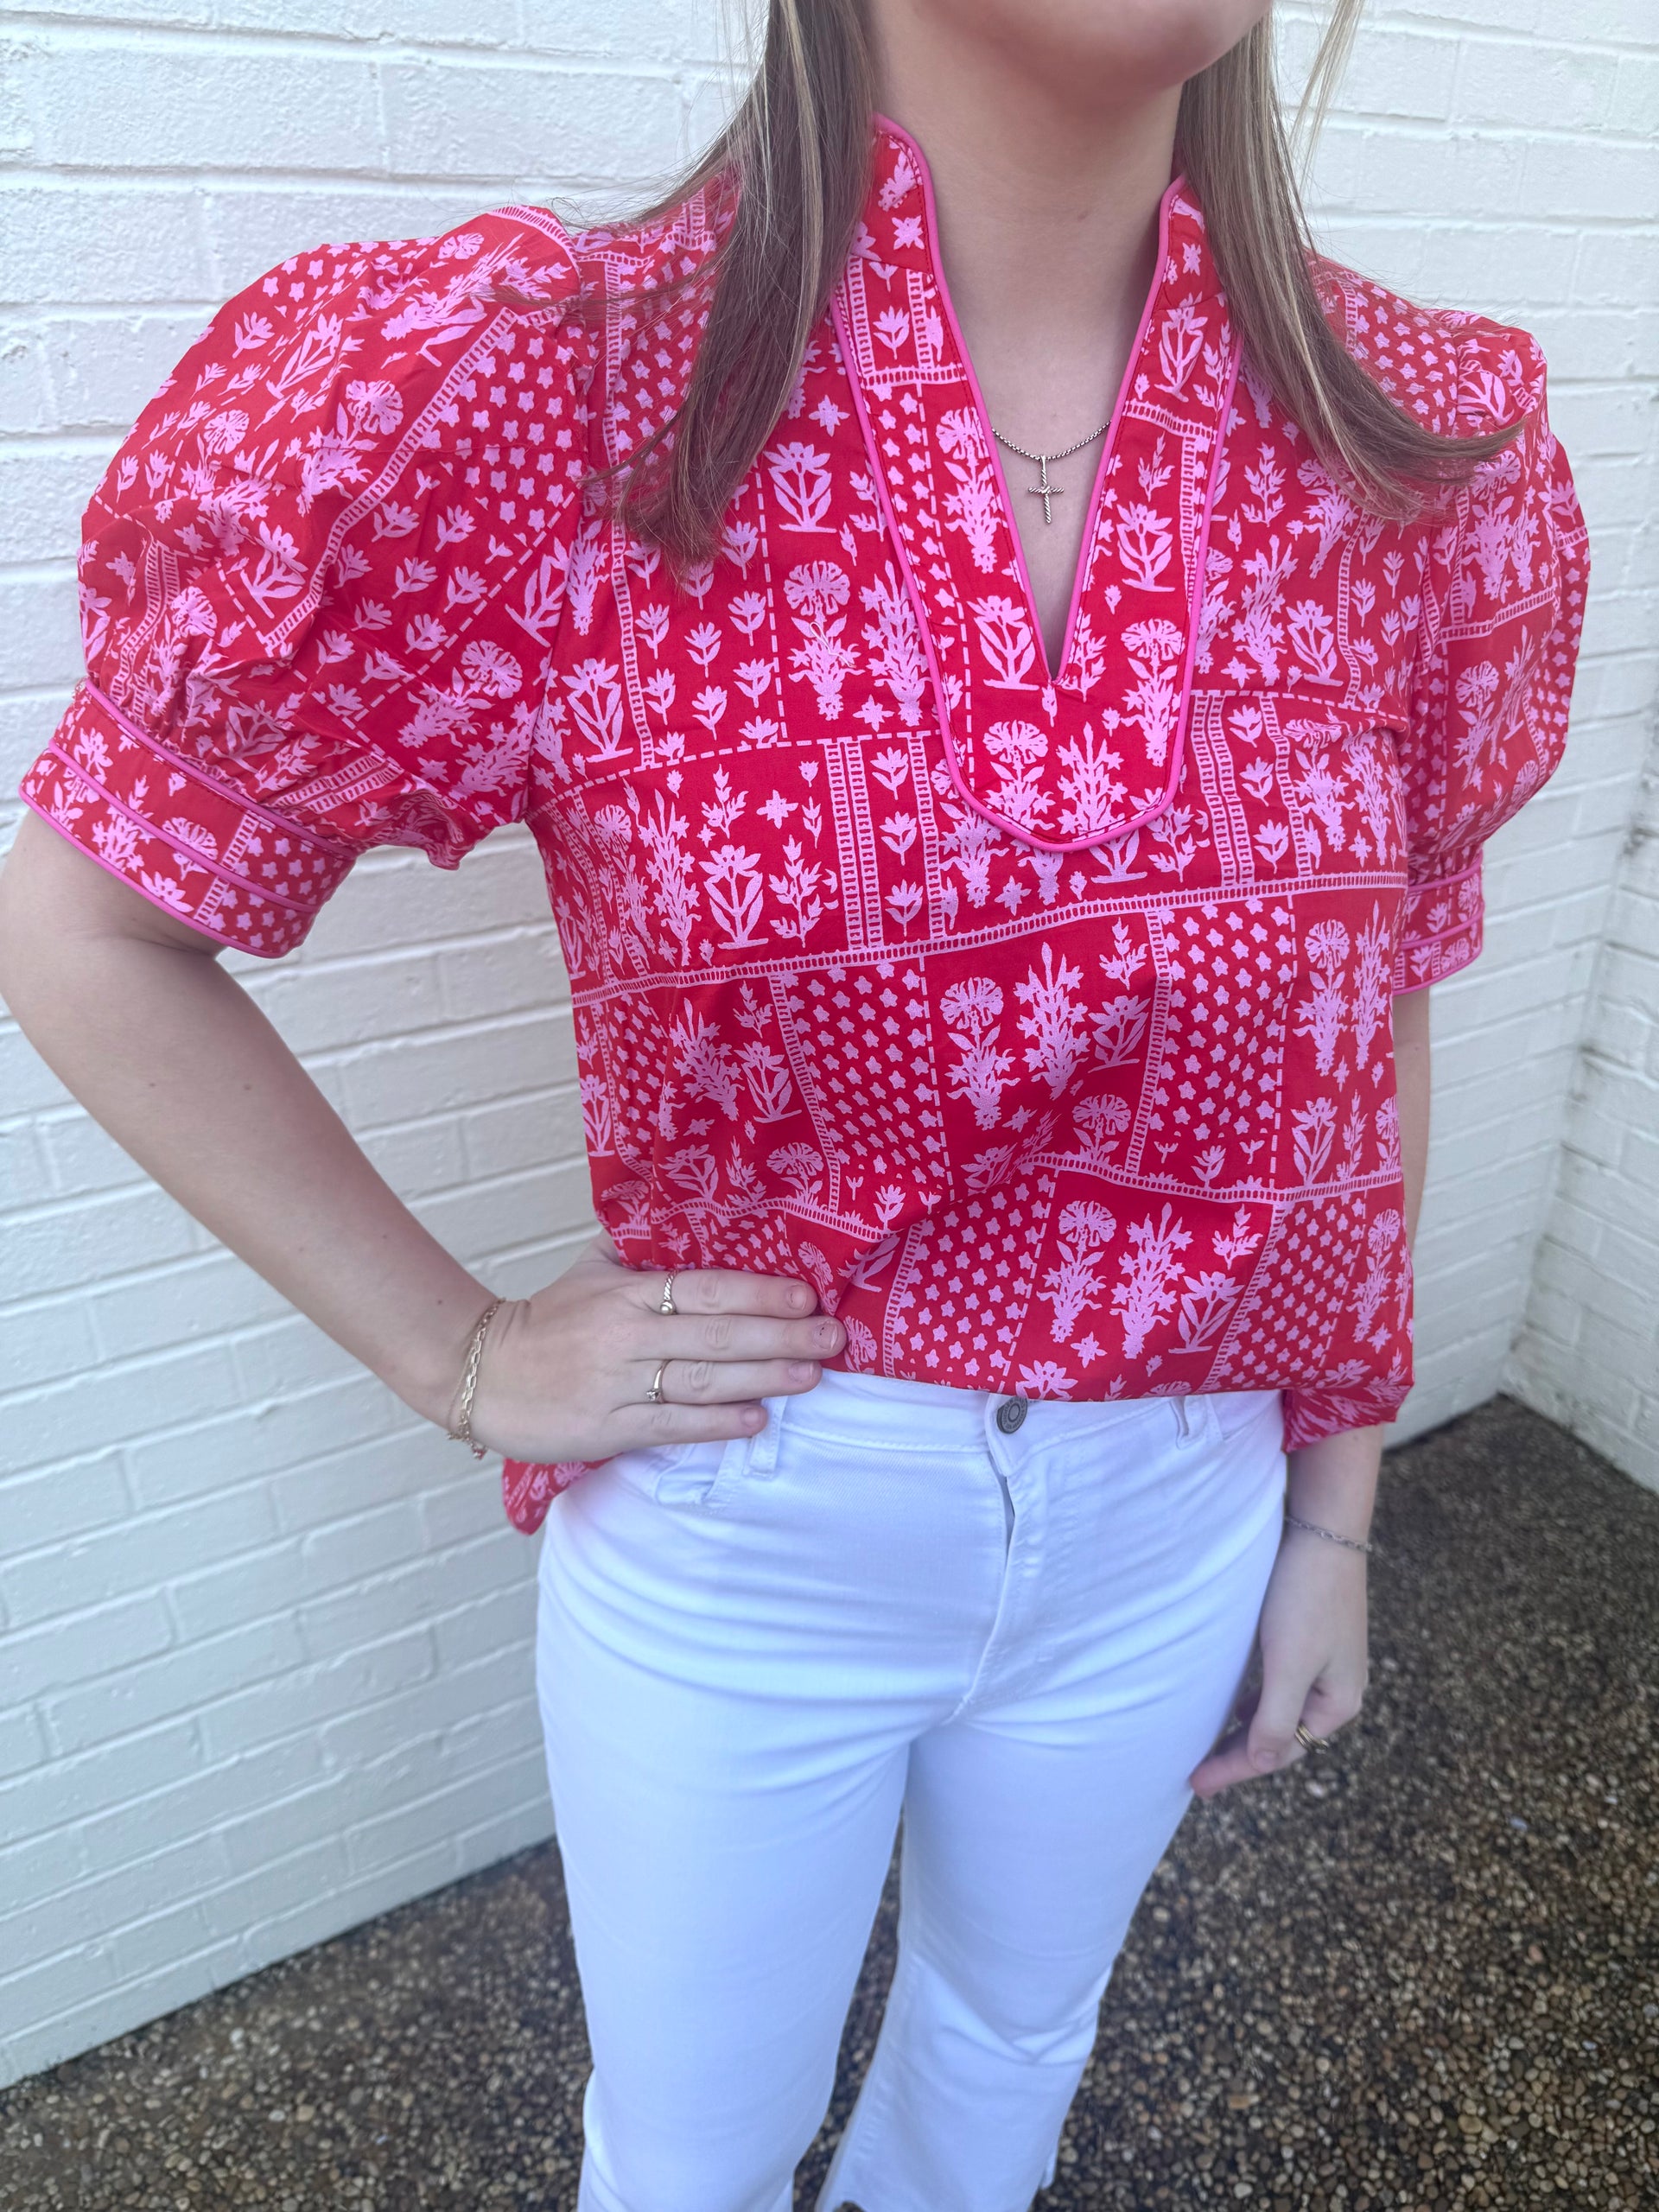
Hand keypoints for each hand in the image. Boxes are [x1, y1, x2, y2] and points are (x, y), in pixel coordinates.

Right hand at [454, 1230, 843, 1463]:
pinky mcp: (607, 1428)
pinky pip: (672, 1424)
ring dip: (762, 1378)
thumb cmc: (548, 1320)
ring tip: (810, 1376)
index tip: (805, 1295)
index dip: (756, 1292)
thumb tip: (697, 1218)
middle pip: (714, 1335)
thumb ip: (643, 1250)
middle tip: (830, 1337)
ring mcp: (616, 1384)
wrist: (482, 1374)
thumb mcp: (591, 1271)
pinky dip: (716, 1422)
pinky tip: (756, 1419)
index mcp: (625, 1292)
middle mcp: (625, 1336)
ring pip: (701, 1380)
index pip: (702, 1289)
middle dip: (779, 1336)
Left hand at [1187, 1523, 1369, 1798]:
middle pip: (1282, 1735)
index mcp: (1338, 1704)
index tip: (1195, 1784)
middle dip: (1240, 1755)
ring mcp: (1326, 1663)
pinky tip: (1235, 1702)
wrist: (1323, 1528)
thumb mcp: (1289, 1663)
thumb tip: (1260, 1761)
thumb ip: (1276, 1718)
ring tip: (1212, 1747)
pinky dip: (1254, 1700)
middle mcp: (1337, 1689)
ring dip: (1246, 1729)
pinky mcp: (1311, 1637)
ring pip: (1279, 1710)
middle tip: (1197, 1775)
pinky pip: (1279, 1684)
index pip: (1279, 1751)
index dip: (1235, 1770)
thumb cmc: (1305, 1596)